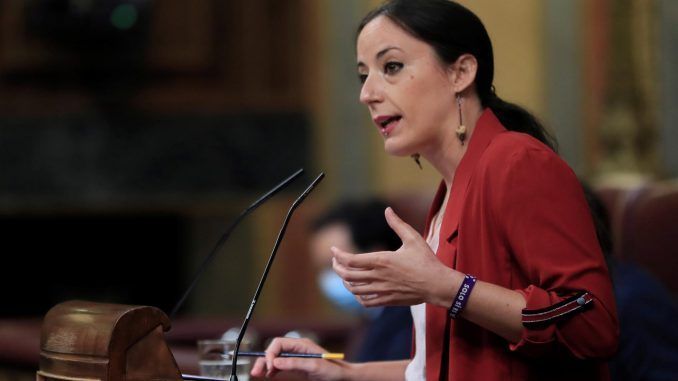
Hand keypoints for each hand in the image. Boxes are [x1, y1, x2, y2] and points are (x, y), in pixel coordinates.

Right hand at [250, 337, 350, 380]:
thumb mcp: (313, 366)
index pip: (279, 343)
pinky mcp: (297, 366)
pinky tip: (269, 375)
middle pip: (275, 351)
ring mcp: (296, 358)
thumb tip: (276, 362)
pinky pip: (281, 366)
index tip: (270, 367)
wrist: (343, 378)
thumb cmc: (332, 370)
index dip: (271, 353)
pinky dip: (273, 370)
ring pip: (276, 359)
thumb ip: (295, 363)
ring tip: (258, 374)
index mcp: (301, 344)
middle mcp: (297, 349)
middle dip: (265, 359)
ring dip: (266, 365)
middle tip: (256, 372)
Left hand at [332, 207, 457, 307]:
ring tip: (344, 274)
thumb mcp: (413, 238)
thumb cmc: (426, 261)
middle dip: (336, 267)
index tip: (333, 250)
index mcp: (382, 260)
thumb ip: (397, 224)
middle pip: (347, 275)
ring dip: (345, 281)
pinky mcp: (387, 300)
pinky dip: (357, 296)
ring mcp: (382, 290)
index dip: (338, 255)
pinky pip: (365, 302)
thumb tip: (387, 210)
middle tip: (335, 261)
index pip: (350, 260)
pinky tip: (358, 290)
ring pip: (354, 290)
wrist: (437, 285)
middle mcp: (378, 277)